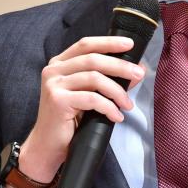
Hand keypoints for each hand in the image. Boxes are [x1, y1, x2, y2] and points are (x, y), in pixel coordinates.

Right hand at [7, 36, 145, 187]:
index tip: (130, 45)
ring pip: (95, 78)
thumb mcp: (89, 94)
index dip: (109, 42)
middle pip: (93, 59)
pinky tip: (116, 116)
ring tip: (128, 104)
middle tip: (139, 75)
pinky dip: (109, 107)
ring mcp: (53, 84)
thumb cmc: (70, 119)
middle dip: (120, 66)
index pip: (86, 44)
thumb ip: (107, 79)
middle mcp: (54, 70)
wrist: (48, 145)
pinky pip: (92, 98)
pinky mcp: (57, 100)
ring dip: (117, 91)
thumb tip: (137, 69)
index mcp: (60, 63)